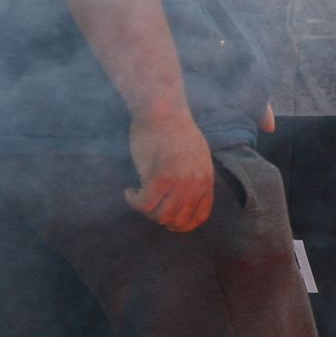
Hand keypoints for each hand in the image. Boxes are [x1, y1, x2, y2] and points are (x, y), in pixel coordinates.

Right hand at [126, 108, 215, 231]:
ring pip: (159, 215)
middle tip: (148, 204)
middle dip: (159, 217)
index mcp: (206, 179)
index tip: (169, 222)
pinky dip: (133, 200)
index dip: (183, 224)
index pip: (200, 216)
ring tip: (137, 194)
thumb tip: (183, 197)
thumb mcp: (196, 155)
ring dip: (145, 209)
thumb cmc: (174, 129)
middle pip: (177, 220)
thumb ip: (194, 176)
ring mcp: (179, 183)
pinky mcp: (159, 178)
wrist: (163, 111)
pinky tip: (129, 191)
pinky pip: (144, 204)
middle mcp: (196, 185)